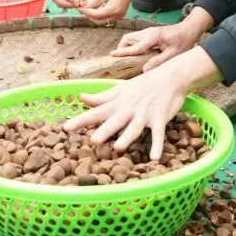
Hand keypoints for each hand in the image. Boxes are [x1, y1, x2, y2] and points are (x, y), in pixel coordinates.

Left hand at [63, 65, 188, 160]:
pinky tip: (154, 159)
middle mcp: (129, 109)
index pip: (96, 112)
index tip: (65, 128)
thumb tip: (81, 98)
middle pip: (115, 121)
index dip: (81, 120)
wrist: (170, 76)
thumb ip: (101, 98)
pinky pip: (159, 134)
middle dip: (104, 131)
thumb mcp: (120, 90)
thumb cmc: (143, 85)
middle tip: (92, 141)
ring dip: (127, 138)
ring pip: (135, 127)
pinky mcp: (160, 118)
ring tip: (119, 149)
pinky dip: (157, 145)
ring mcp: (145, 114)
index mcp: (118, 103)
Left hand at [78, 0, 137, 22]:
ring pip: (102, 20)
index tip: (78, 7)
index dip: (86, 11)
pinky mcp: (119, 14)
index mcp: (113, 10)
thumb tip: (85, 7)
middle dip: (89, 15)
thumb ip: (94, 2)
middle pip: (99, 20)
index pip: (96, 15)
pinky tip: (94, 7)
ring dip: (94, 15)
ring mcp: (119, 16)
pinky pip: (107, 16)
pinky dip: (99, 13)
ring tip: (86, 7)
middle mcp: (117, 16)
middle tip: (81, 8)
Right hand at [112, 23, 200, 72]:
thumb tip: (145, 70)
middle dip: (121, 48)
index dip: (123, 52)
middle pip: (128, 38)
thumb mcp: (173, 54)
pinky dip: (132, 46)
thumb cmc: (183, 41)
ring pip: (130, 38)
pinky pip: (136, 39)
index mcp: (153, 37)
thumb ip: (159, 61)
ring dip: (126, 47)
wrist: (189, 29)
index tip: (112, 55)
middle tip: (121, 60)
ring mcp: (147, 32)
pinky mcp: (149, 34)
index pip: (135, 46)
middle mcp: (147, 32)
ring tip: (127, 59)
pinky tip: (136, 55)